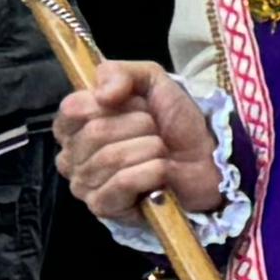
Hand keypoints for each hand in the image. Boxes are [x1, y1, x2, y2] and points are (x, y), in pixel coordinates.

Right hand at [57, 59, 220, 222]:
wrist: (208, 159)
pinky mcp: (104, 207)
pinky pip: (123, 182)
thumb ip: (119, 72)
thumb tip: (101, 94)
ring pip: (112, 157)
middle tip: (157, 131)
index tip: (137, 106)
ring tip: (162, 151)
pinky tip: (163, 172)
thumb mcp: (149, 80)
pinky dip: (152, 172)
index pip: (72, 108)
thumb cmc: (174, 122)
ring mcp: (84, 184)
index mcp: (74, 125)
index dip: (110, 103)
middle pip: (95, 132)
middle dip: (140, 126)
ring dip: (151, 149)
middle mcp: (71, 155)